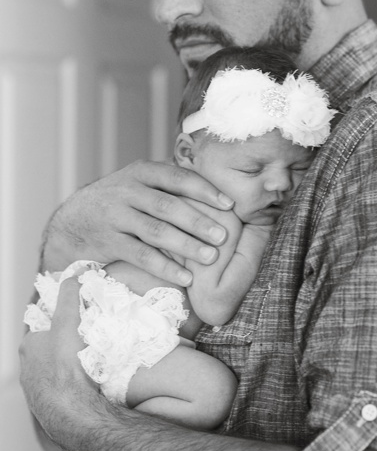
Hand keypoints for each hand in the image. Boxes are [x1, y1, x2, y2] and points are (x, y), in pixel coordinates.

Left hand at [19, 279, 98, 445]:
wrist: (71, 409)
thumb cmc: (65, 367)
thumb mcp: (68, 323)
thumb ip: (69, 299)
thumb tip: (72, 279)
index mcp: (28, 346)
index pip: (44, 327)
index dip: (63, 323)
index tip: (81, 324)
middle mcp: (28, 368)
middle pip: (50, 350)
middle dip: (68, 346)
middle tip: (90, 343)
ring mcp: (38, 388)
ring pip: (56, 370)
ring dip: (72, 367)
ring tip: (93, 364)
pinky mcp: (50, 405)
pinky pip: (63, 389)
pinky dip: (74, 385)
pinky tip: (89, 384)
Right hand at [43, 161, 234, 285]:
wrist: (73, 220)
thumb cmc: (123, 202)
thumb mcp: (142, 183)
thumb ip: (172, 185)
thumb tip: (222, 192)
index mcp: (142, 172)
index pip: (177, 177)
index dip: (205, 190)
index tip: (230, 205)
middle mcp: (126, 191)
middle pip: (168, 206)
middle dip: (199, 221)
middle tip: (224, 236)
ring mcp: (114, 216)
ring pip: (155, 231)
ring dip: (186, 245)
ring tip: (211, 257)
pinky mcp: (107, 241)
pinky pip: (140, 255)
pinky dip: (165, 267)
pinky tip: (186, 278)